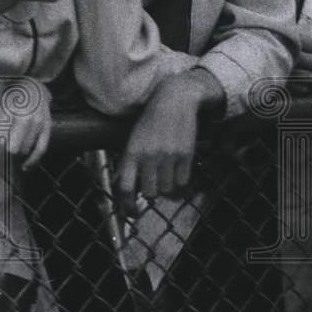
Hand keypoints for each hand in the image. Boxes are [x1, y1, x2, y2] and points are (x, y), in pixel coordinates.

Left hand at [0, 79, 52, 170]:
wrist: (31, 86)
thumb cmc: (8, 98)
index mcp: (9, 111)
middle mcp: (25, 117)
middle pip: (13, 149)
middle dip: (3, 160)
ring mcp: (38, 122)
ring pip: (25, 150)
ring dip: (15, 158)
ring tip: (7, 159)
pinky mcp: (47, 127)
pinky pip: (41, 149)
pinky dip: (33, 161)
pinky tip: (24, 167)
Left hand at [115, 69, 213, 213]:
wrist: (175, 99)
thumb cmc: (152, 121)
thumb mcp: (134, 139)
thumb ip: (130, 163)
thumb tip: (128, 191)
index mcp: (132, 152)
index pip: (125, 188)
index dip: (127, 206)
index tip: (133, 212)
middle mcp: (149, 156)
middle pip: (149, 193)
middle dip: (152, 192)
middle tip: (155, 184)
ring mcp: (169, 156)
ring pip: (167, 189)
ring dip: (167, 186)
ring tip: (168, 173)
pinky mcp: (186, 154)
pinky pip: (183, 181)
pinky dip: (181, 180)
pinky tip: (179, 170)